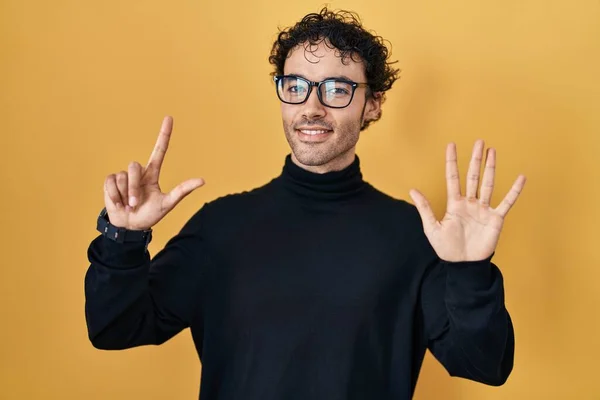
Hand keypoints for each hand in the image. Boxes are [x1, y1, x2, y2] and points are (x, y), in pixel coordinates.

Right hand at [103, 116, 204, 229]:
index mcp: (152, 174)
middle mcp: (138, 173)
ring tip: (128, 205)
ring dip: (125, 194)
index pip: (159, 150)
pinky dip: (114, 195)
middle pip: (134, 167)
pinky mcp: (110, 182)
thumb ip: (182, 191)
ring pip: (122, 176)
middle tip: (135, 204)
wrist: (130, 227)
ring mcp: (123, 177)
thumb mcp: (167, 203)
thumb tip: (202, 180)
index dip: (164, 134)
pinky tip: (118, 204)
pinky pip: (111, 182)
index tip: (169, 118)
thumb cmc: (149, 215)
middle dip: (133, 187)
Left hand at [409, 140, 525, 261]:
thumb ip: (425, 208)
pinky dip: (514, 191)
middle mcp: (470, 203)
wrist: (463, 265)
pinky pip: (507, 202)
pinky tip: (521, 178)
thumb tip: (412, 190)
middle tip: (479, 142)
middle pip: (473, 176)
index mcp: (454, 204)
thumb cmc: (447, 248)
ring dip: (490, 168)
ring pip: (488, 184)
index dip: (452, 162)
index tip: (451, 145)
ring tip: (492, 151)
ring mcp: (483, 209)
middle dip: (475, 159)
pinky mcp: (495, 219)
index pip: (453, 178)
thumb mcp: (432, 228)